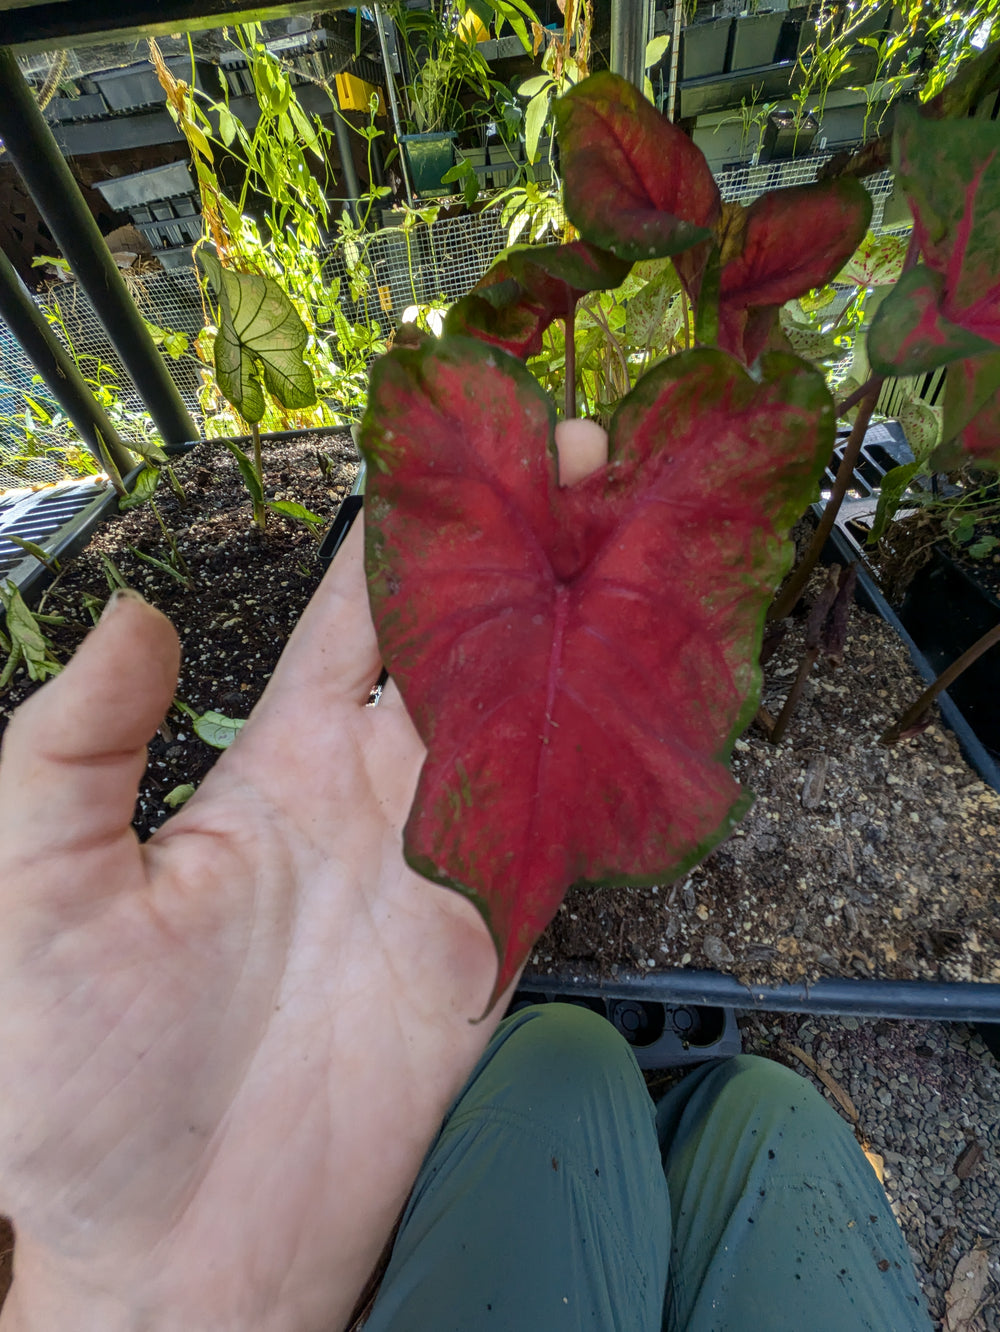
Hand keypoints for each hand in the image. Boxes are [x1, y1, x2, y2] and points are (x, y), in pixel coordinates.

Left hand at [0, 419, 606, 1331]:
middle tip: (590, 457)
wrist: (173, 1241)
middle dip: (528, 550)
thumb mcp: (30, 888)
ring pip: (531, 713)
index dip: (407, 525)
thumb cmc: (77, 1082)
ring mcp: (443, 860)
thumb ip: (74, 747)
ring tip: (639, 535)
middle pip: (468, 641)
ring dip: (583, 628)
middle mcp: (373, 792)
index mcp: (275, 761)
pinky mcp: (491, 939)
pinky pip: (560, 828)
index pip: (354, 612)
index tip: (464, 444)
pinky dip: (604, 755)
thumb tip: (134, 611)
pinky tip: (648, 681)